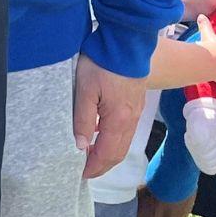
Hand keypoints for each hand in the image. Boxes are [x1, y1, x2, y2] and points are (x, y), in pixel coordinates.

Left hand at [72, 54, 149, 179]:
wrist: (127, 41)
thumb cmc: (102, 63)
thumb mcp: (84, 90)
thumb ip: (83, 119)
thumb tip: (81, 146)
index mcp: (119, 119)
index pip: (107, 153)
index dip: (94, 167)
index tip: (80, 175)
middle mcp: (131, 119)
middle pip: (118, 152)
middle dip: (102, 165)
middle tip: (84, 171)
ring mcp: (135, 110)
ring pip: (123, 141)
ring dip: (108, 153)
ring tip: (90, 156)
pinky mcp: (135, 101)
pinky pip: (126, 129)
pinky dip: (113, 140)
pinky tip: (100, 134)